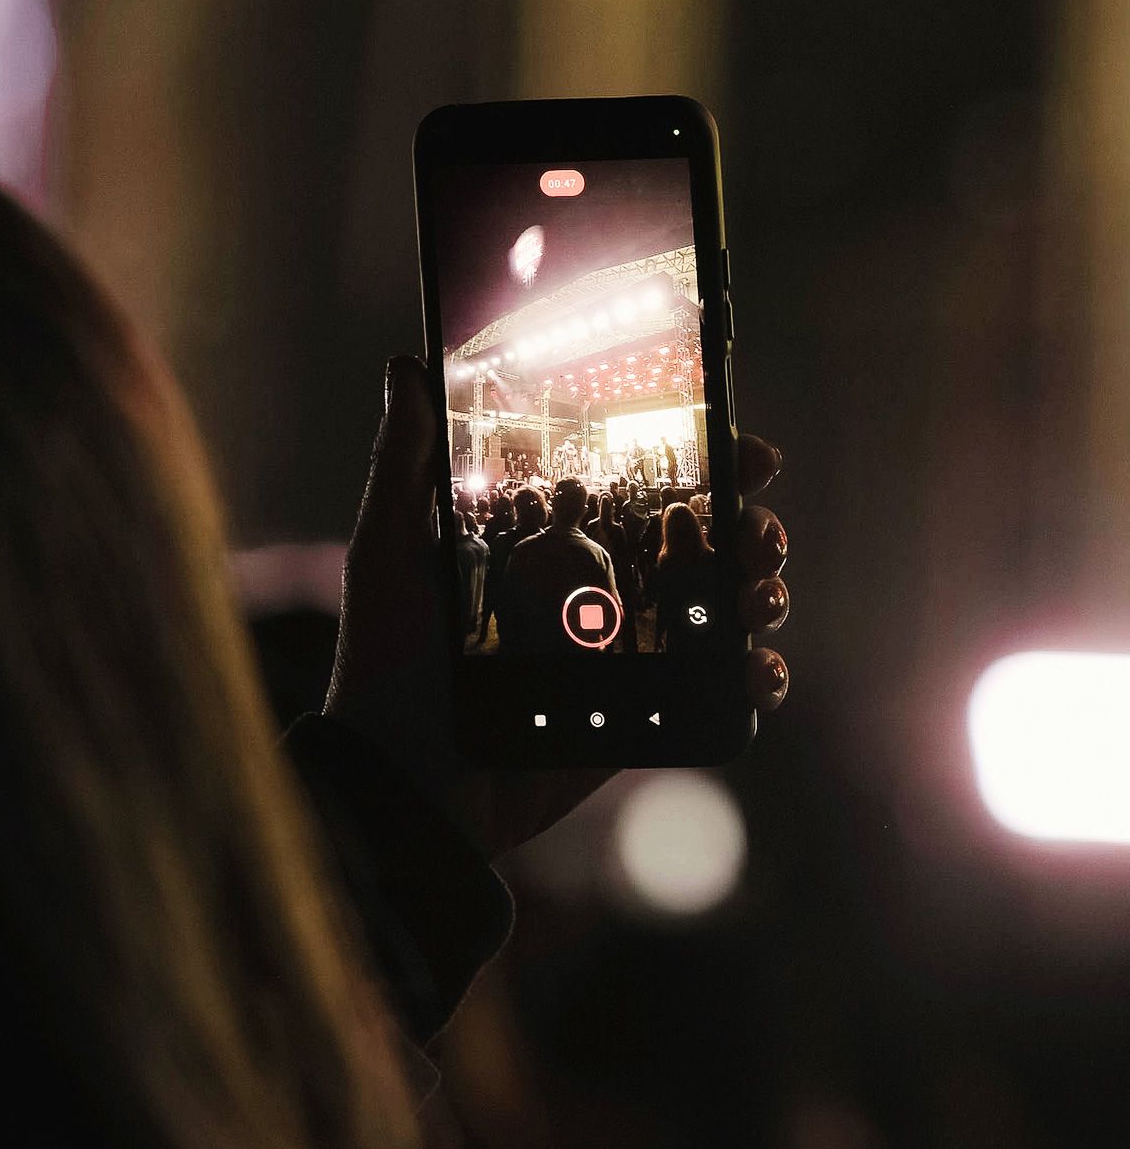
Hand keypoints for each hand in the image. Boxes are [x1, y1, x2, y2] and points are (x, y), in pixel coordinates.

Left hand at [325, 355, 789, 860]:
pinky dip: (755, 677)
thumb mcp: (389, 553)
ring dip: (761, 593)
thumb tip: (406, 366)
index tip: (743, 446)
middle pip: (702, 546)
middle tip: (756, 531)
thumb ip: (406, 464)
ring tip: (758, 595)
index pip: (644, 490)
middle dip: (750, 528)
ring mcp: (626, 659)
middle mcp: (599, 595)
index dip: (704, 463)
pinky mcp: (639, 721)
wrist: (401, 783)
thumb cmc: (386, 665)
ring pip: (723, 611)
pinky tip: (756, 668)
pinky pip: (716, 693)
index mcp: (555, 546)